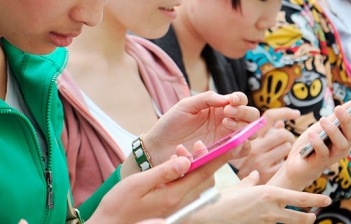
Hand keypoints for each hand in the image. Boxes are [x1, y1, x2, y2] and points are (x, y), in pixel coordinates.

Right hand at [88, 145, 236, 223]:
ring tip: (179, 152)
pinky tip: (174, 165)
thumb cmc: (119, 206)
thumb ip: (164, 172)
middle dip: (204, 159)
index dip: (218, 158)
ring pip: (195, 182)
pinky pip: (186, 187)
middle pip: (203, 178)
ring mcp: (175, 205)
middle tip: (194, 144)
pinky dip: (185, 173)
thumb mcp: (138, 185)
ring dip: (193, 165)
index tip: (231, 145)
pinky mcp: (170, 205)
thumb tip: (186, 160)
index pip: (202, 174)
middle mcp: (178, 202)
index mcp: (173, 195)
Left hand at [143, 92, 259, 165]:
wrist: (157, 147)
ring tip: (225, 125)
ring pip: (249, 135)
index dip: (240, 99)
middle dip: (244, 113)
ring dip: (244, 128)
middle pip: (250, 117)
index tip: (231, 101)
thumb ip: (207, 99)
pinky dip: (242, 146)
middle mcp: (225, 123)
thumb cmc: (170, 124)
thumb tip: (227, 99)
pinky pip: (240, 152)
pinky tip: (230, 142)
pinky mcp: (222, 155)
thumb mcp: (186, 106)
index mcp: (219, 109)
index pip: (239, 101)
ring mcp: (225, 140)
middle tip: (228, 113)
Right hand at [187, 171, 330, 223]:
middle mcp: (269, 209)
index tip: (326, 199)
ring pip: (286, 223)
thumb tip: (255, 176)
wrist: (207, 216)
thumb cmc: (220, 199)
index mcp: (269, 193)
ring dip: (296, 222)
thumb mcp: (238, 187)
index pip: (298, 197)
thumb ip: (250, 182)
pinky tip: (275, 223)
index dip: (314, 199)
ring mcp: (263, 222)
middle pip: (296, 216)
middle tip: (316, 216)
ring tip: (306, 221)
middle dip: (308, 216)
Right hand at [230, 108, 298, 183]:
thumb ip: (266, 134)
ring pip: (287, 147)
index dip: (284, 112)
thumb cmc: (245, 163)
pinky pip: (285, 162)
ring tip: (283, 155)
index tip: (296, 114)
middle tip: (289, 143)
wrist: (235, 188)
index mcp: (250, 136)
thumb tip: (282, 124)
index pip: (269, 117)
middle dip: (289, 137)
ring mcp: (261, 160)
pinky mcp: (267, 173)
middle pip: (283, 134)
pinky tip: (281, 165)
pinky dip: (285, 163)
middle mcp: (255, 146)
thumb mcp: (250, 145)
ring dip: (288, 150)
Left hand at [268, 101, 350, 191]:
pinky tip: (311, 135)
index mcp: (345, 137)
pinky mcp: (321, 163)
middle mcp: (342, 148)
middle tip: (338, 108)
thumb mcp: (323, 126)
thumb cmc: (312, 143)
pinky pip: (323, 153)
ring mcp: (333, 156)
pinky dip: (318, 142)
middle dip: (346, 120)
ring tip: (322, 120)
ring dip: (332, 130)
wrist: (296, 163)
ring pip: (341, 144)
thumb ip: (337, 117)